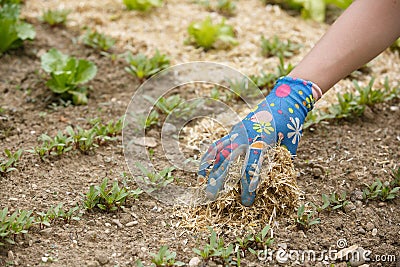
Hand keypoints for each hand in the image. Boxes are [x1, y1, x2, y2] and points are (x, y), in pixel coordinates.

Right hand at [198, 76, 318, 205]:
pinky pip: (217, 145)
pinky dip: (209, 157)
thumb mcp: (288, 146)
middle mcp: (245, 138)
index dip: (248, 187)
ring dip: (209, 168)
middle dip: (219, 180)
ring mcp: (237, 133)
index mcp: (261, 143)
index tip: (247, 202)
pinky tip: (203, 168)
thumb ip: (280, 163)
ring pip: (218, 152)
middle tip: (212, 198)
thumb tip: (275, 183)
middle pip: (228, 162)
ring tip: (201, 184)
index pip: (251, 169)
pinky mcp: (233, 131)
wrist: (283, 101)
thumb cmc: (289, 125)